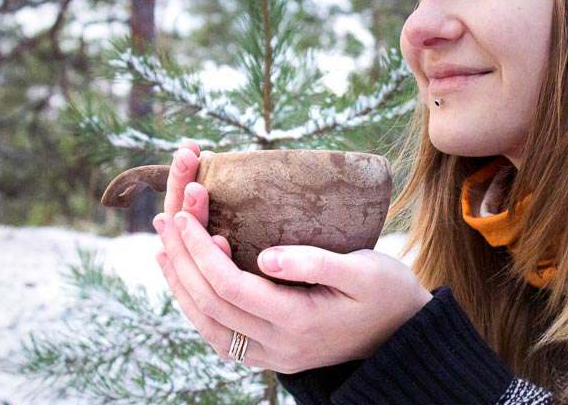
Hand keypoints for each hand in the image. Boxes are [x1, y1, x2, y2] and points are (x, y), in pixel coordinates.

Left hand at [152, 140, 433, 373]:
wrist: (403, 333)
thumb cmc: (387, 292)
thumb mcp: (365, 269)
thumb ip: (316, 263)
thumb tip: (265, 255)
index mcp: (298, 322)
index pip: (230, 288)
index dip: (201, 251)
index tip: (186, 214)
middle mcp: (277, 346)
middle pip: (210, 305)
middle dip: (182, 259)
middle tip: (166, 217)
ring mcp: (271, 354)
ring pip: (207, 323)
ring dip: (180, 282)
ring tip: (164, 243)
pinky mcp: (269, 351)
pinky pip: (219, 331)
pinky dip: (196, 301)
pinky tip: (186, 275)